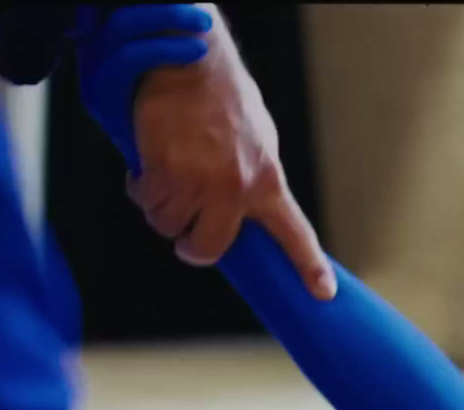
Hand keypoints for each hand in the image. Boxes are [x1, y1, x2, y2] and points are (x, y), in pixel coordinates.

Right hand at [125, 5, 335, 298]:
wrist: (190, 61)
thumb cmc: (223, 99)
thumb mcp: (256, 140)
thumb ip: (253, 177)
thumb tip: (244, 208)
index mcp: (267, 182)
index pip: (294, 234)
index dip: (309, 267)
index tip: (323, 293)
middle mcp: (236, 190)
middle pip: (208, 248)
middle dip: (191, 247)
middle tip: (184, 235)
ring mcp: (199, 183)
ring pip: (168, 225)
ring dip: (160, 209)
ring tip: (164, 179)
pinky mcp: (164, 171)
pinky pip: (146, 201)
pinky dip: (140, 189)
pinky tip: (147, 167)